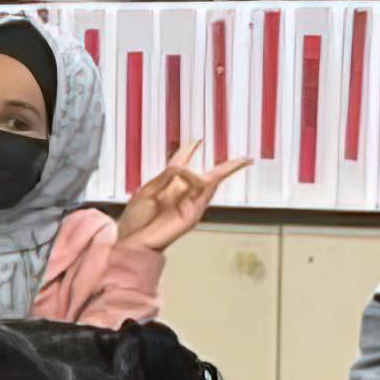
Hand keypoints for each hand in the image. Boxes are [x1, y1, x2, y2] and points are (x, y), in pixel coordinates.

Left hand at [115, 140, 247, 252]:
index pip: (184, 162)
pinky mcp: (194, 213)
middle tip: (246, 159)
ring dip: (196, 172)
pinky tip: (189, 172)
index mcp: (169, 184)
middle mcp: (184, 192)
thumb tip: (182, 167)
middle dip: (230, 166)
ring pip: (210, 181)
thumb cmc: (136, 219)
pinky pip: (203, 193)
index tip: (200, 138)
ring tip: (182, 171)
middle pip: (209, 174)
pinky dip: (197, 179)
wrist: (133, 241)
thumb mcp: (146, 193)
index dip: (191, 149)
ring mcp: (191, 203)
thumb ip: (164, 178)